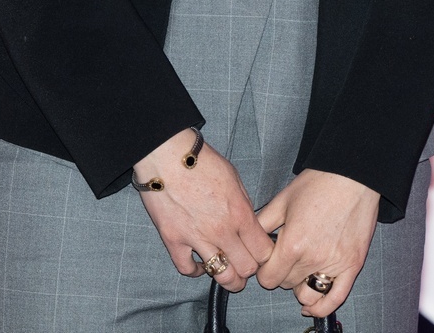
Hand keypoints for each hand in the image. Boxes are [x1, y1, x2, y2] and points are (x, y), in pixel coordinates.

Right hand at [134, 130, 272, 290]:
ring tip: (229, 275)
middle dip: (250, 271)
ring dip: (228, 279)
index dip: (265, 256)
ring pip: (221, 276)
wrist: (167, 154)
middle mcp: (221, 230)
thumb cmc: (201, 161)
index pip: (263, 251)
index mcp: (240, 213)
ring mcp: (196, 238)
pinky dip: (195, 271)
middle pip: (246, 269)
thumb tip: (248, 223)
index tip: (261, 253)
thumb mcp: (234, 177)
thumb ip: (243, 204)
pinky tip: (199, 265)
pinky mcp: (173, 240)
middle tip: (246, 266)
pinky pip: (187, 269)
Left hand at [253, 169, 380, 318]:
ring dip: (298, 287)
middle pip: (285, 285)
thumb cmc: (319, 183)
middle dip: (280, 273)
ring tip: (299, 271)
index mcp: (292, 243)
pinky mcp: (352, 266)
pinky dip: (321, 307)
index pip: (267, 278)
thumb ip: (262, 224)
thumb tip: (248, 240)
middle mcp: (313, 258)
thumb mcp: (282, 199)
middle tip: (285, 257)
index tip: (267, 261)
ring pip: (306, 295)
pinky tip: (311, 305)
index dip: (263, 270)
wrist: (353, 175)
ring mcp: (335, 265)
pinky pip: (335, 299)